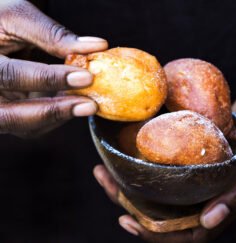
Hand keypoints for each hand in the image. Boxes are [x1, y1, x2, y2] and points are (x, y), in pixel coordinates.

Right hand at [0, 0, 107, 136]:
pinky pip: (34, 126)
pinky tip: (74, 102)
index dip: (50, 79)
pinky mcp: (10, 114)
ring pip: (26, 127)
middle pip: (13, 116)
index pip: (12, 76)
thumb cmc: (0, 22)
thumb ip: (53, 35)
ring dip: (60, 116)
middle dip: (55, 112)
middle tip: (90, 105)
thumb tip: (96, 47)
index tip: (85, 77)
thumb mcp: (18, 18)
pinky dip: (57, 116)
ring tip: (88, 102)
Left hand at [93, 77, 235, 241]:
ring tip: (105, 164)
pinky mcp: (199, 145)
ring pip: (163, 180)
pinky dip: (148, 152)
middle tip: (104, 180)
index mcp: (227, 199)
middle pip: (165, 205)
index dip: (156, 232)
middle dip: (130, 198)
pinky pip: (170, 153)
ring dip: (132, 176)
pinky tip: (128, 140)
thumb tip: (210, 221)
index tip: (125, 217)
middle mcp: (210, 187)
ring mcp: (202, 166)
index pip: (187, 230)